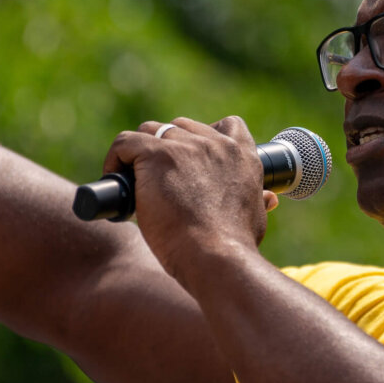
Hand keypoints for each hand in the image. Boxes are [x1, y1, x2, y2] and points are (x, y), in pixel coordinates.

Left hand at [102, 116, 274, 277]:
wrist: (217, 257)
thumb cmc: (235, 247)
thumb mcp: (256, 218)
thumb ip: (259, 201)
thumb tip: (268, 198)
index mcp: (242, 156)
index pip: (226, 125)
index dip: (203, 137)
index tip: (189, 160)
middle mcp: (215, 144)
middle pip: (180, 127)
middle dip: (165, 150)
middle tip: (156, 183)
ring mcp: (185, 146)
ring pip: (149, 132)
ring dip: (139, 154)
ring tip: (133, 184)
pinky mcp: (157, 155)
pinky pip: (125, 143)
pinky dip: (115, 159)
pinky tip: (117, 182)